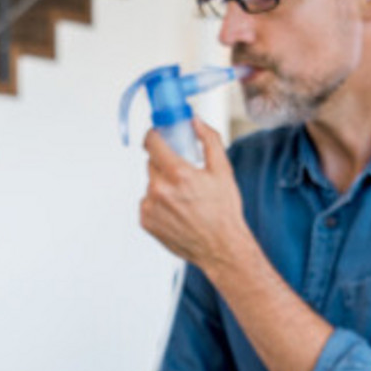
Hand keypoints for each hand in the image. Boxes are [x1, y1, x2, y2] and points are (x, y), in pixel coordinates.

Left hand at [140, 118, 253, 272]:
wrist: (221, 247)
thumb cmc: (224, 213)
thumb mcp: (223, 171)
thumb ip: (209, 140)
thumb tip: (196, 122)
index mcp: (178, 174)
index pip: (152, 143)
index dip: (155, 136)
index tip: (158, 136)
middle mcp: (160, 190)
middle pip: (152, 163)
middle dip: (165, 164)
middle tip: (182, 174)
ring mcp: (150, 207)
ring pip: (150, 184)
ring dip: (162, 185)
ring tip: (183, 199)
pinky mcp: (146, 221)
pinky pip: (147, 202)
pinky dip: (158, 203)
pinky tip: (176, 211)